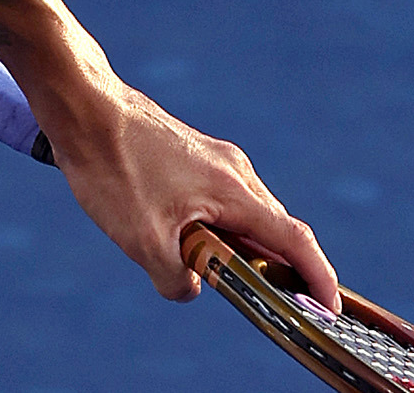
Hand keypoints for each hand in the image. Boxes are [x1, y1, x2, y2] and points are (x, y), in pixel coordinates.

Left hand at [45, 75, 339, 307]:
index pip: (294, 240)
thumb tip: (193, 287)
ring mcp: (215, 158)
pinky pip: (221, 199)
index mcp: (234, 190)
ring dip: (240, 246)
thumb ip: (176, 278)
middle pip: (272, 229)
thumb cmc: (113, 169)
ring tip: (219, 273)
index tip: (331, 307)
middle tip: (275, 304)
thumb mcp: (142, 241)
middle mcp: (235, 170)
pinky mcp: (193, 154)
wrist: (83, 107)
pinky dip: (219, 225)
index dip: (318, 277)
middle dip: (278, 268)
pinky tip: (186, 239)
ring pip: (243, 213)